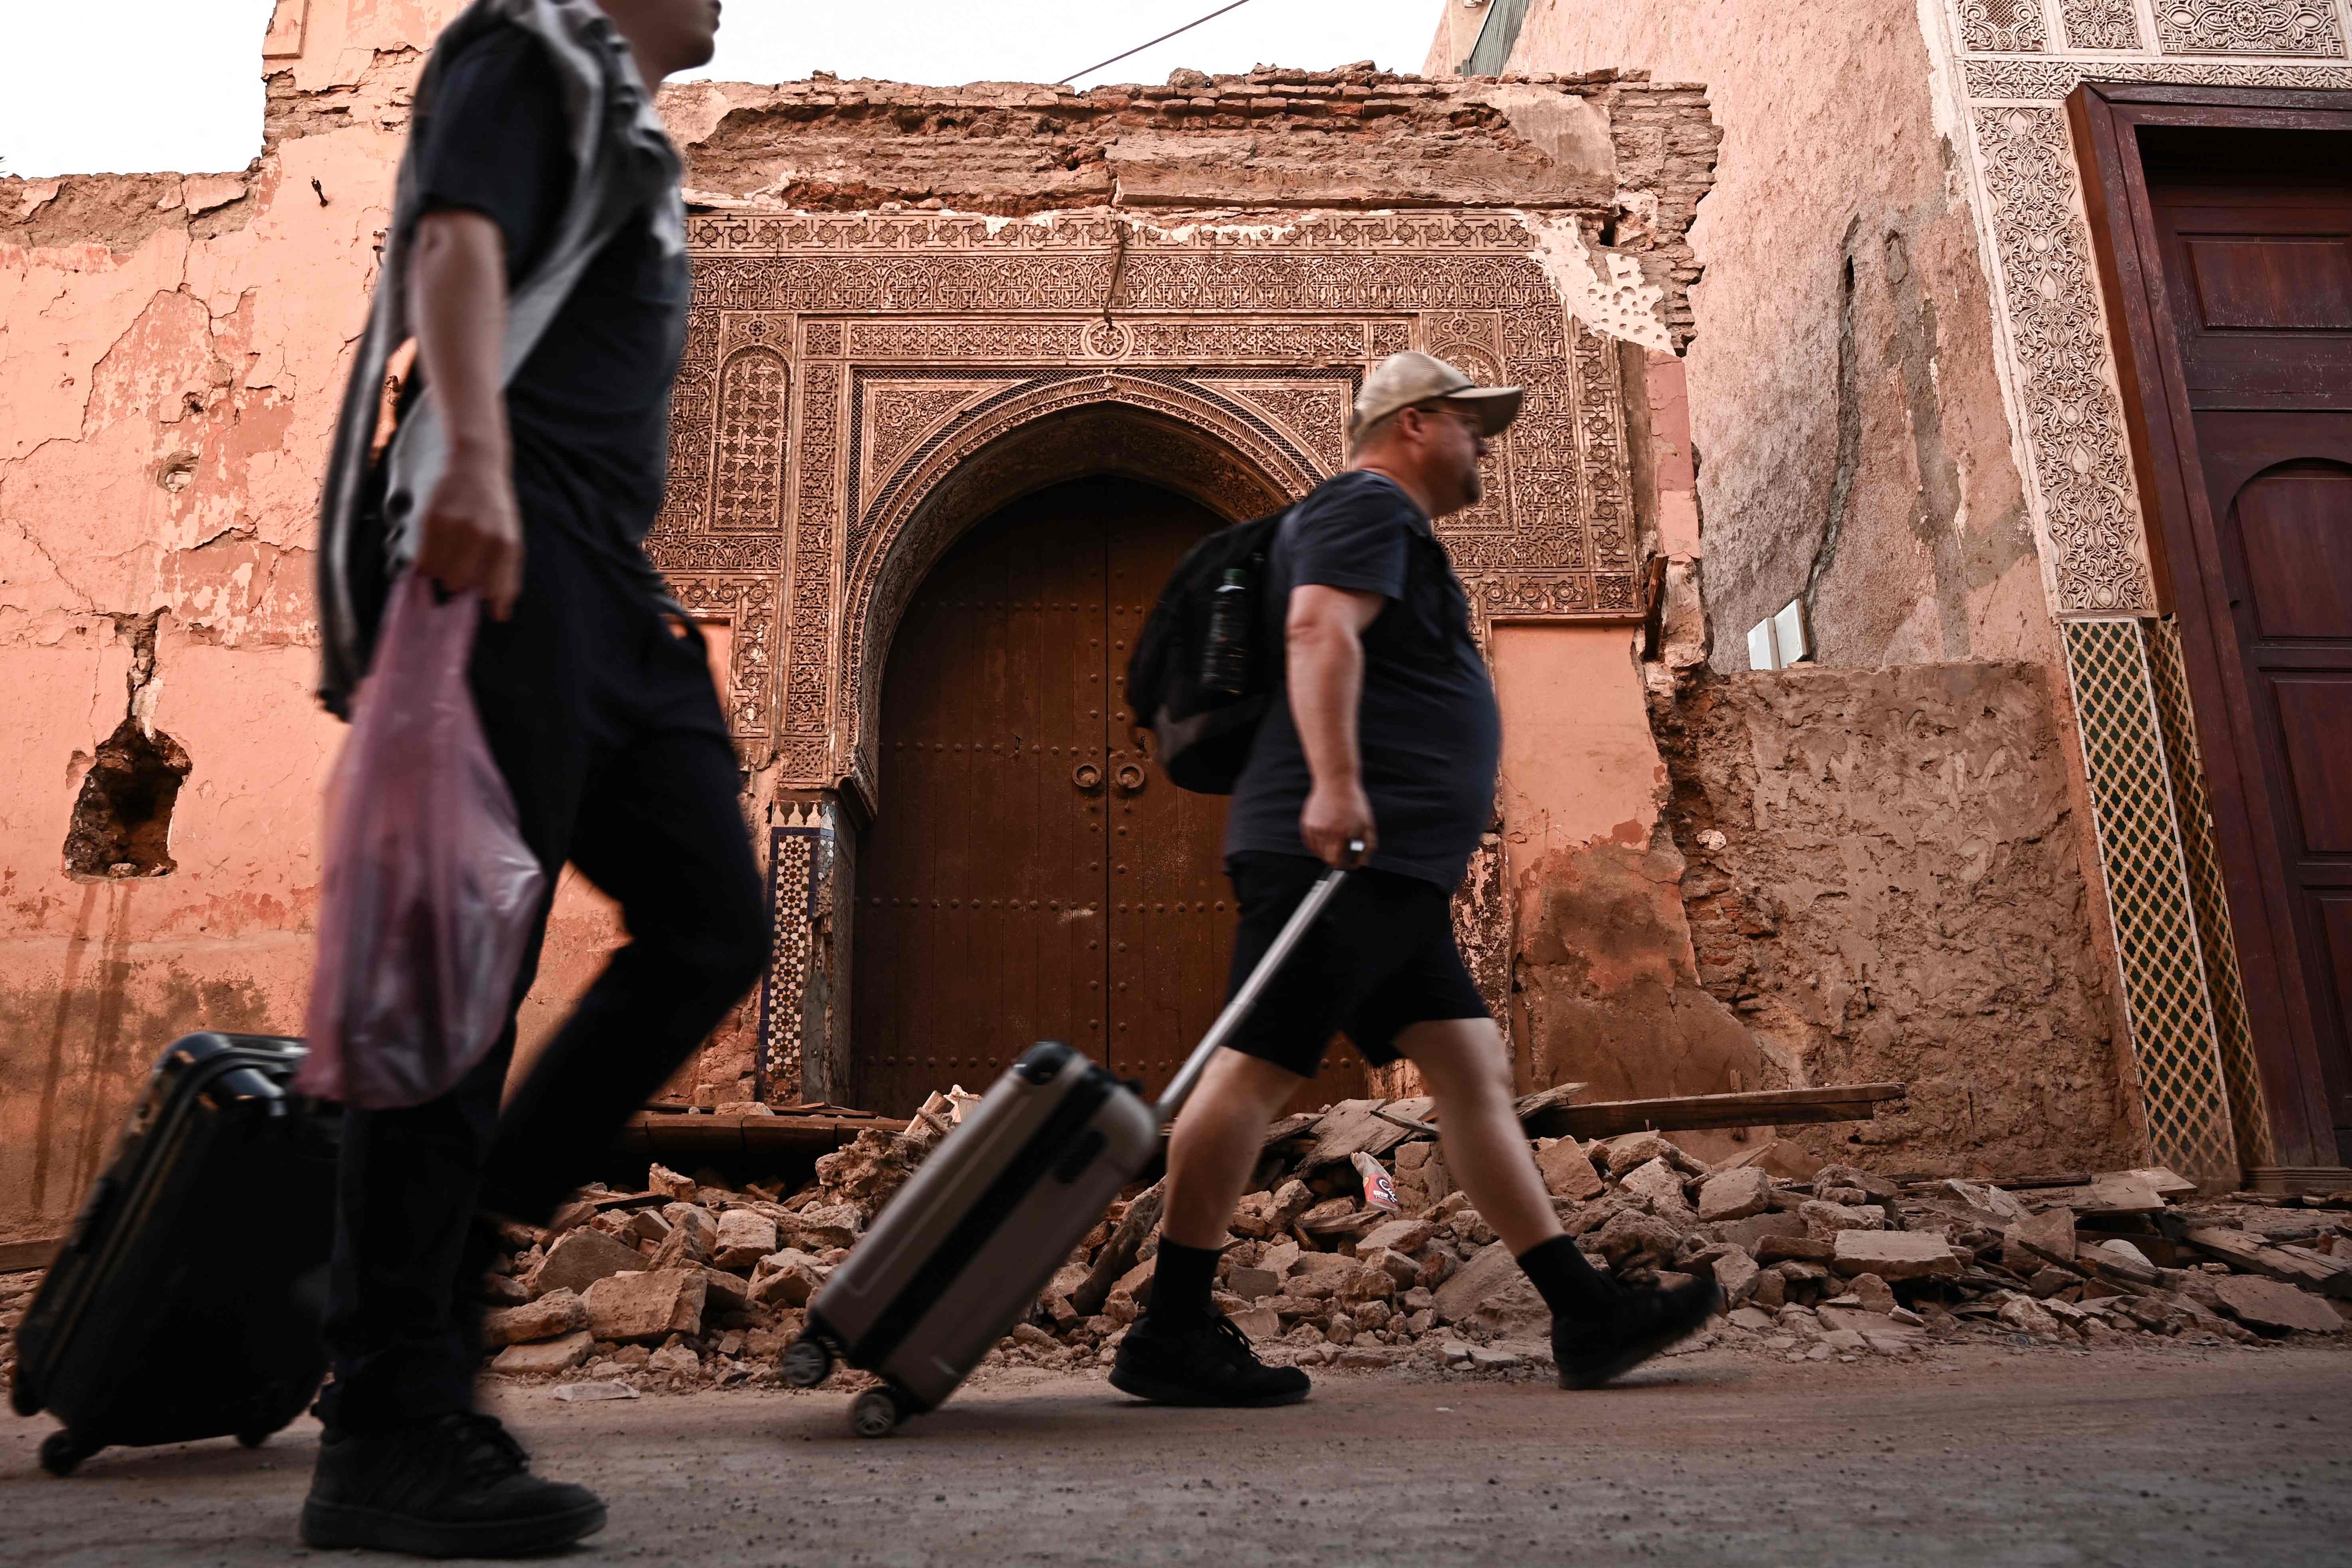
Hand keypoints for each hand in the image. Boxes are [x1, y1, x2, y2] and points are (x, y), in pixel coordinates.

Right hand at [412, 444, 522, 618]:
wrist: (475, 462)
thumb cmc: (493, 506)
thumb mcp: (510, 536)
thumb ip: (506, 574)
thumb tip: (499, 614)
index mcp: (507, 544)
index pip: (497, 591)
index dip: (490, 605)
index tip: (487, 612)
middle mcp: (484, 536)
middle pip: (461, 585)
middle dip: (458, 587)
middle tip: (457, 575)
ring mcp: (457, 527)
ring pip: (439, 574)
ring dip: (439, 574)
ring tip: (445, 560)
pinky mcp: (433, 519)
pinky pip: (423, 559)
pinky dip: (425, 564)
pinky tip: (432, 554)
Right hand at [1300, 778, 1374, 866]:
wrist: (1336, 782)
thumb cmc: (1354, 803)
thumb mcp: (1367, 823)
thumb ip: (1368, 845)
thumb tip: (1361, 863)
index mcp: (1344, 833)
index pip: (1339, 861)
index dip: (1344, 865)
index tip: (1348, 864)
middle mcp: (1328, 831)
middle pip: (1327, 858)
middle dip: (1335, 860)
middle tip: (1341, 855)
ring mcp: (1316, 827)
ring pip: (1318, 851)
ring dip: (1326, 851)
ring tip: (1334, 843)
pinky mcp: (1307, 823)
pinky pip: (1309, 843)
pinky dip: (1316, 845)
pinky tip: (1325, 838)